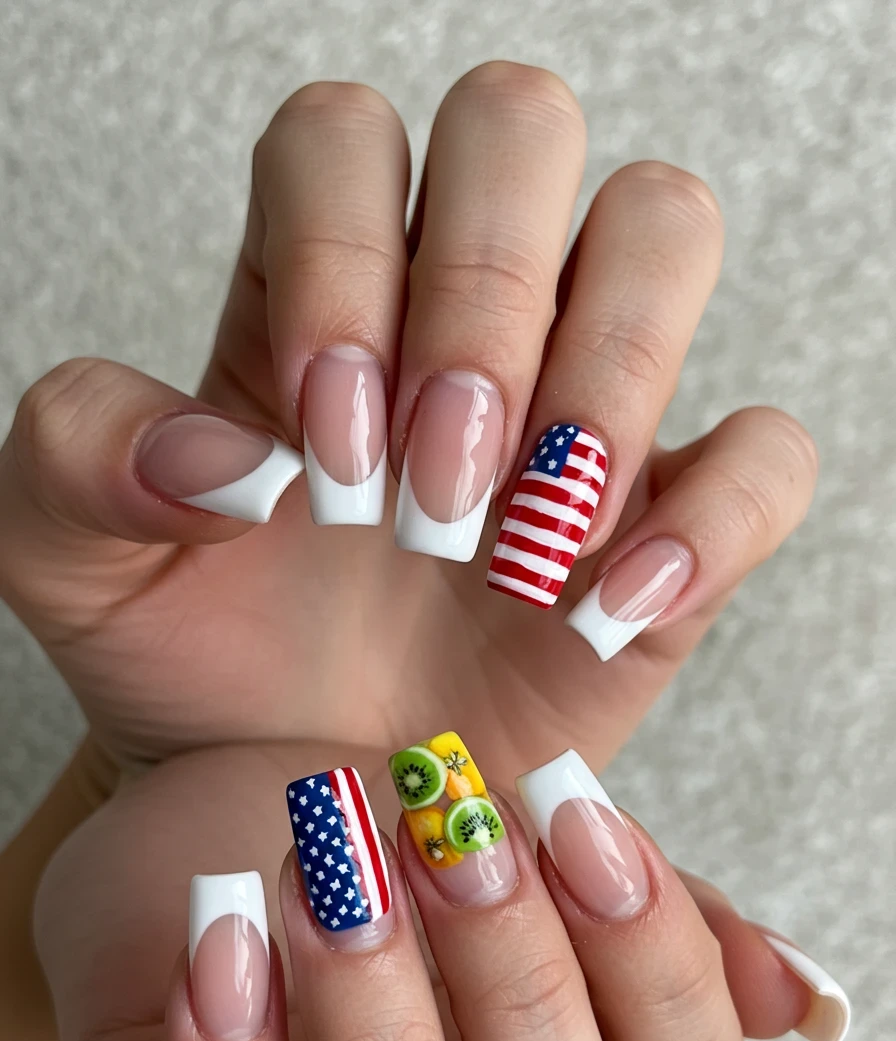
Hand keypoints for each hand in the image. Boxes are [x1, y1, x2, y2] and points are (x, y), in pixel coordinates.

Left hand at [0, 62, 816, 787]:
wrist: (295, 794)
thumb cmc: (195, 663)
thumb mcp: (68, 564)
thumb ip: (80, 456)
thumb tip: (227, 450)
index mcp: (311, 286)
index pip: (349, 140)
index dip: (341, 260)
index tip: (323, 448)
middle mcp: (454, 314)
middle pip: (522, 130)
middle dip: (478, 300)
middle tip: (425, 487)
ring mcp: (578, 406)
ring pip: (662, 230)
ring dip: (602, 374)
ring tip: (513, 547)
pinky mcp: (668, 522)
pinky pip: (766, 452)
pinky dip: (713, 519)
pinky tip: (603, 611)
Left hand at [34, 754, 845, 1040]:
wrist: (214, 809)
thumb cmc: (383, 826)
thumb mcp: (519, 842)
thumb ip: (654, 915)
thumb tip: (803, 1000)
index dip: (653, 964)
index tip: (570, 811)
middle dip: (522, 1001)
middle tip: (452, 835)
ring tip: (333, 877)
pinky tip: (228, 932)